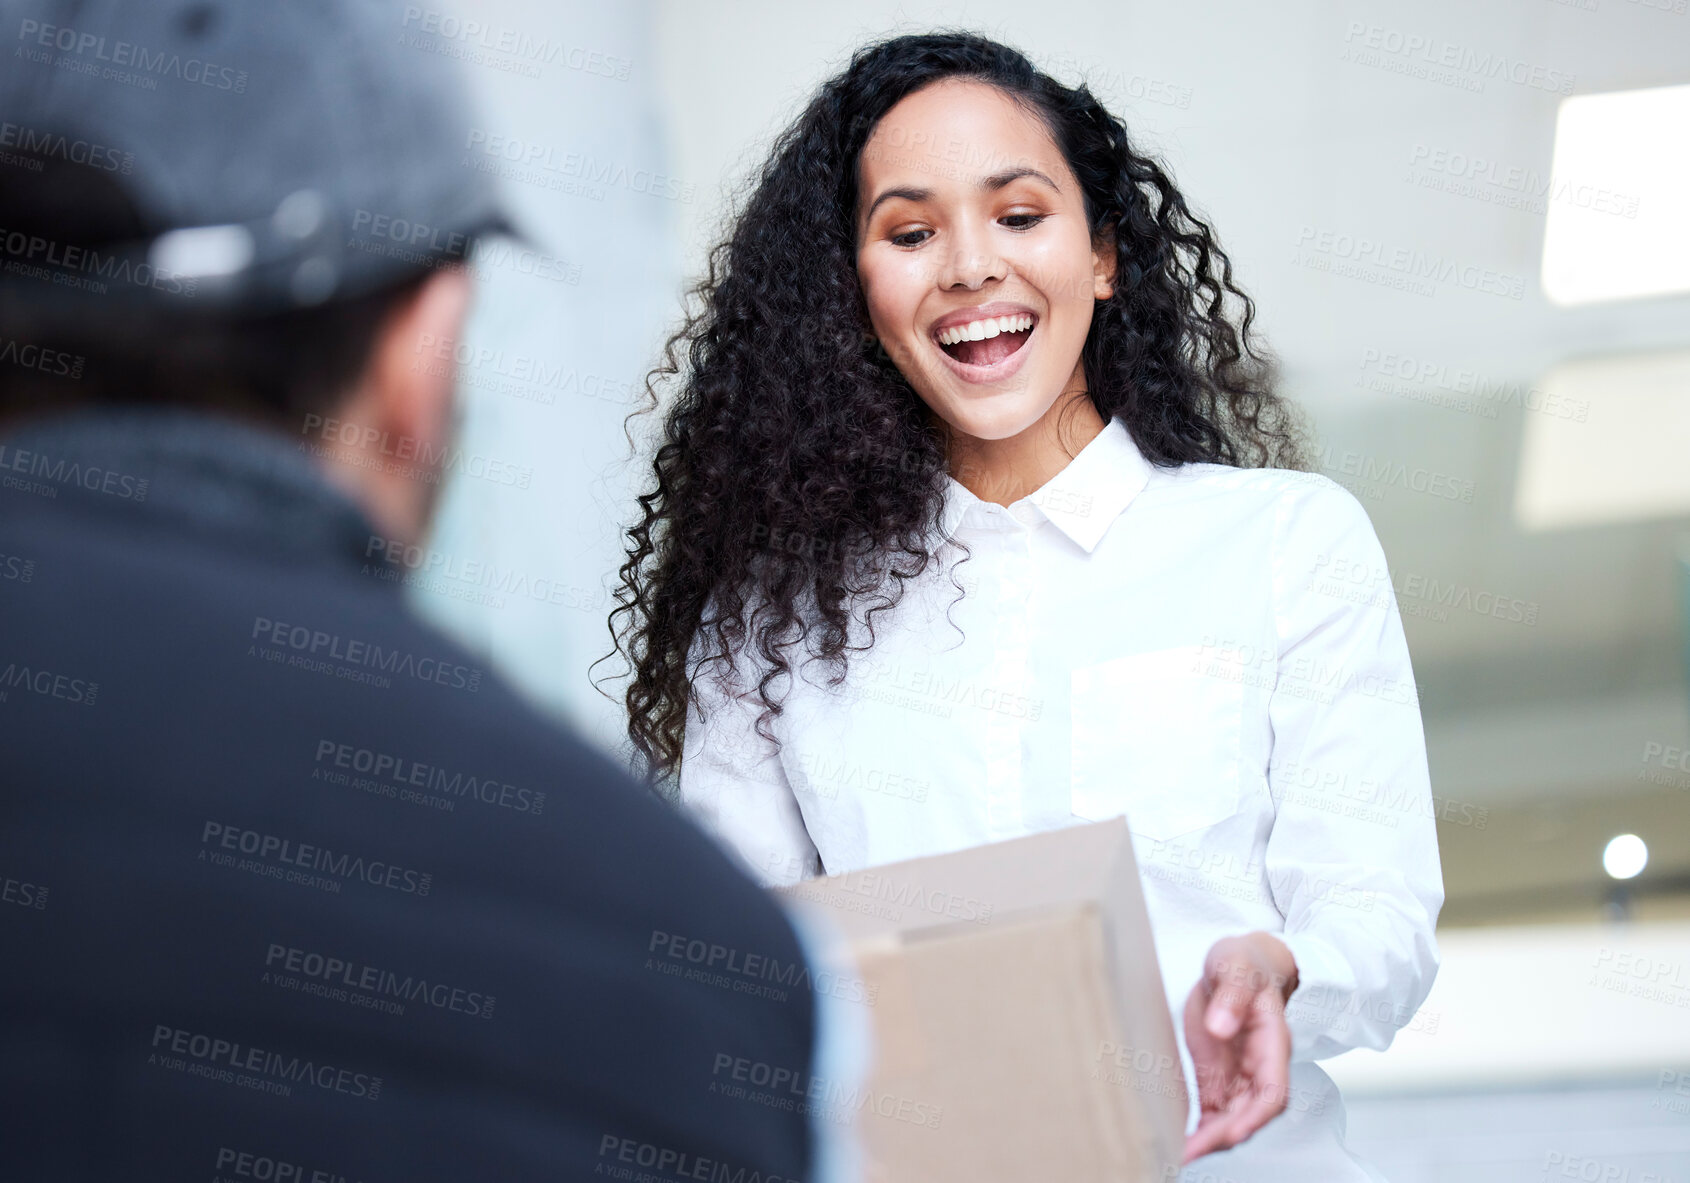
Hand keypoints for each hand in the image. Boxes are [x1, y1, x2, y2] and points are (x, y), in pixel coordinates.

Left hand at [1181, 932, 1297, 1162]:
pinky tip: (1180, 1143)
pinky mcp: (1217, 1076)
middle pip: (1249, 1114)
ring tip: (1179, 1153)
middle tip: (1191, 1150)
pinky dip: (1199, 1130)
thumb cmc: (1243, 964)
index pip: (1273, 1091)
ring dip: (1210, 1140)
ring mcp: (1238, 1075)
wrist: (1236, 965)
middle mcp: (1258, 1066)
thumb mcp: (1235, 966)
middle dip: (1224, 1136)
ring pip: (1230, 1119)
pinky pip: (1212, 1111)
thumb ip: (1232, 995)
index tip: (1233, 1131)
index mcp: (1271, 1042)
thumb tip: (1221, 1028)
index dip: (1256, 1116)